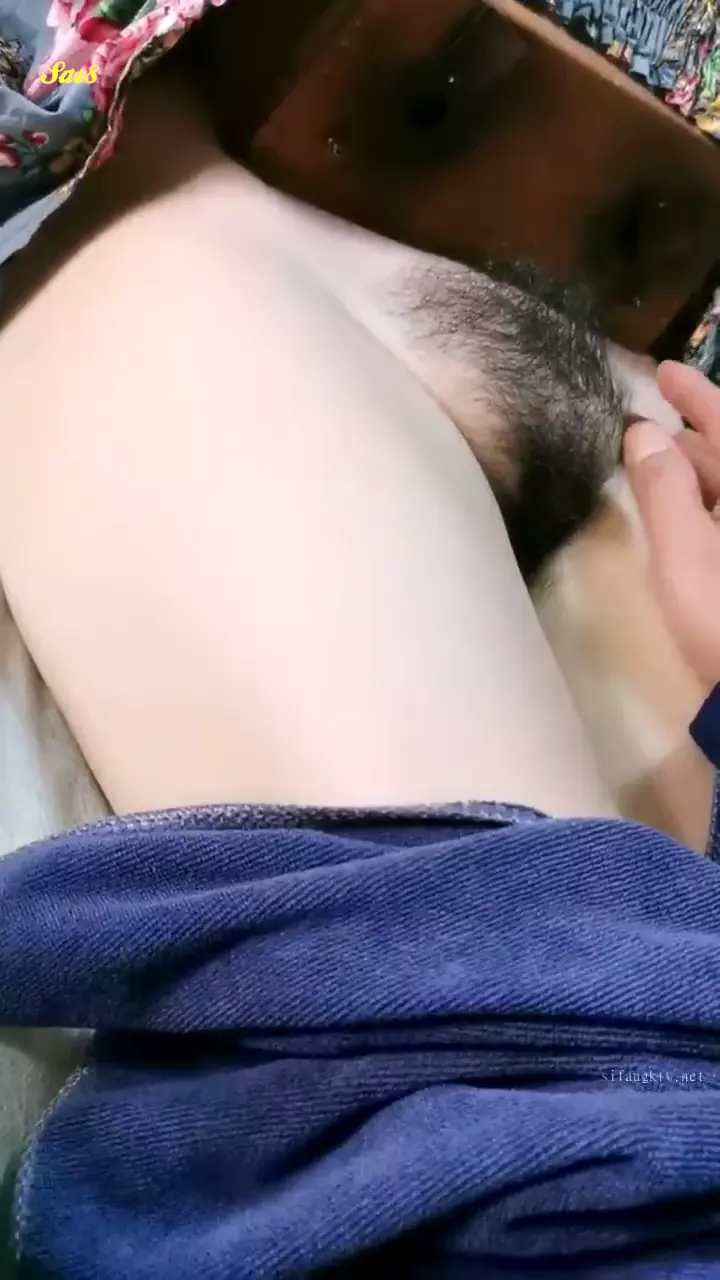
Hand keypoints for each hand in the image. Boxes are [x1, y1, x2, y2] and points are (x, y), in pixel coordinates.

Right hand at [623, 361, 719, 692]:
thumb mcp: (686, 554)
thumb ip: (664, 491)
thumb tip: (646, 436)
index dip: (698, 396)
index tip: (664, 371)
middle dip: (691, 442)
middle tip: (645, 433)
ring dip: (698, 477)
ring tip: (657, 470)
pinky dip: (710, 510)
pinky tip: (687, 516)